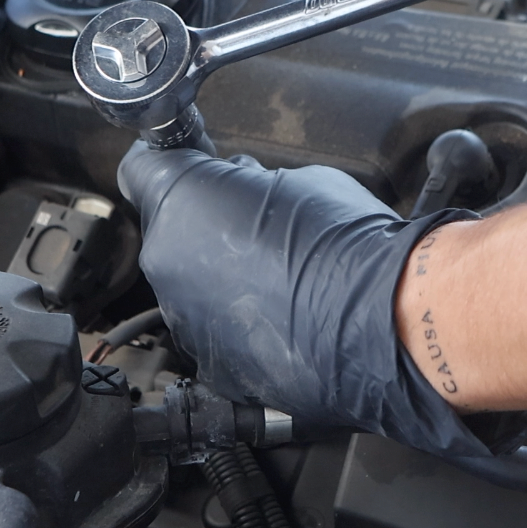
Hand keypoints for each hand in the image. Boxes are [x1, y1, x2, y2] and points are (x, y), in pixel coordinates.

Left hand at [118, 142, 500, 455]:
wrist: (381, 321)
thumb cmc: (346, 243)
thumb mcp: (301, 180)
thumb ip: (252, 183)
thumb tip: (246, 186)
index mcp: (182, 202)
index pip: (145, 168)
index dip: (174, 164)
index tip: (197, 167)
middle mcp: (168, 261)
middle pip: (171, 232)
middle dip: (206, 226)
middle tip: (258, 227)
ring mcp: (185, 318)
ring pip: (190, 285)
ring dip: (220, 279)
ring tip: (280, 281)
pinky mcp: (212, 363)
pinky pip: (213, 331)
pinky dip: (238, 325)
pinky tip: (284, 318)